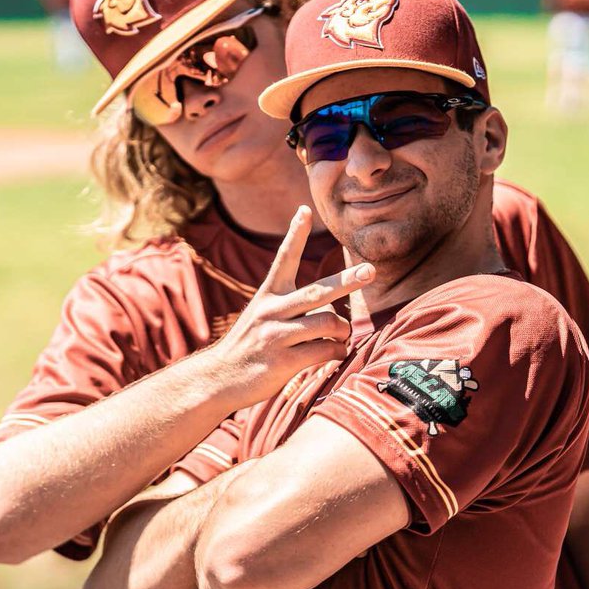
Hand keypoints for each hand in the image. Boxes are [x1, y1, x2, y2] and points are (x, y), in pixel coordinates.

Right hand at [208, 206, 374, 407]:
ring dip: (343, 331)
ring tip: (342, 336)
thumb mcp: (260, 318)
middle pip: (318, 291)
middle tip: (371, 270)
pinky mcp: (282, 361)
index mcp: (267, 296)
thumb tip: (332, 312)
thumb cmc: (248, 348)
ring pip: (327, 323)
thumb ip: (290, 310)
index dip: (295, 234)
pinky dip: (336, 352)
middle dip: (348, 280)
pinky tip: (335, 354)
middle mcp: (272, 311)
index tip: (304, 209)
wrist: (217, 379)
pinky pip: (324, 350)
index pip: (284, 258)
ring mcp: (276, 336)